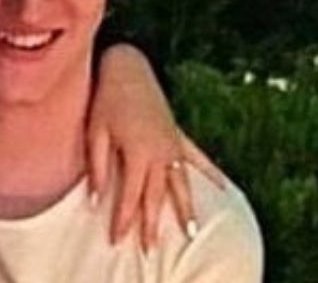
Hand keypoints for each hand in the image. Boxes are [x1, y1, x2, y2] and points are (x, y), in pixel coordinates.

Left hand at [87, 44, 227, 249]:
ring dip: (185, 209)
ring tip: (191, 233)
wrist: (127, 68)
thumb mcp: (95, 134)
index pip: (131, 196)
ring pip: (182, 184)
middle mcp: (161, 152)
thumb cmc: (107, 100)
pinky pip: (198, 158)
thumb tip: (95, 201)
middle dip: (153, 224)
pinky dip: (211, 174)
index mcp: (139, 153)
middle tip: (149, 250)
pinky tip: (222, 189)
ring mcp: (174, 144)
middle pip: (158, 196)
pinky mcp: (178, 134)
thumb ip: (98, 169)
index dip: (124, 220)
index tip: (118, 240)